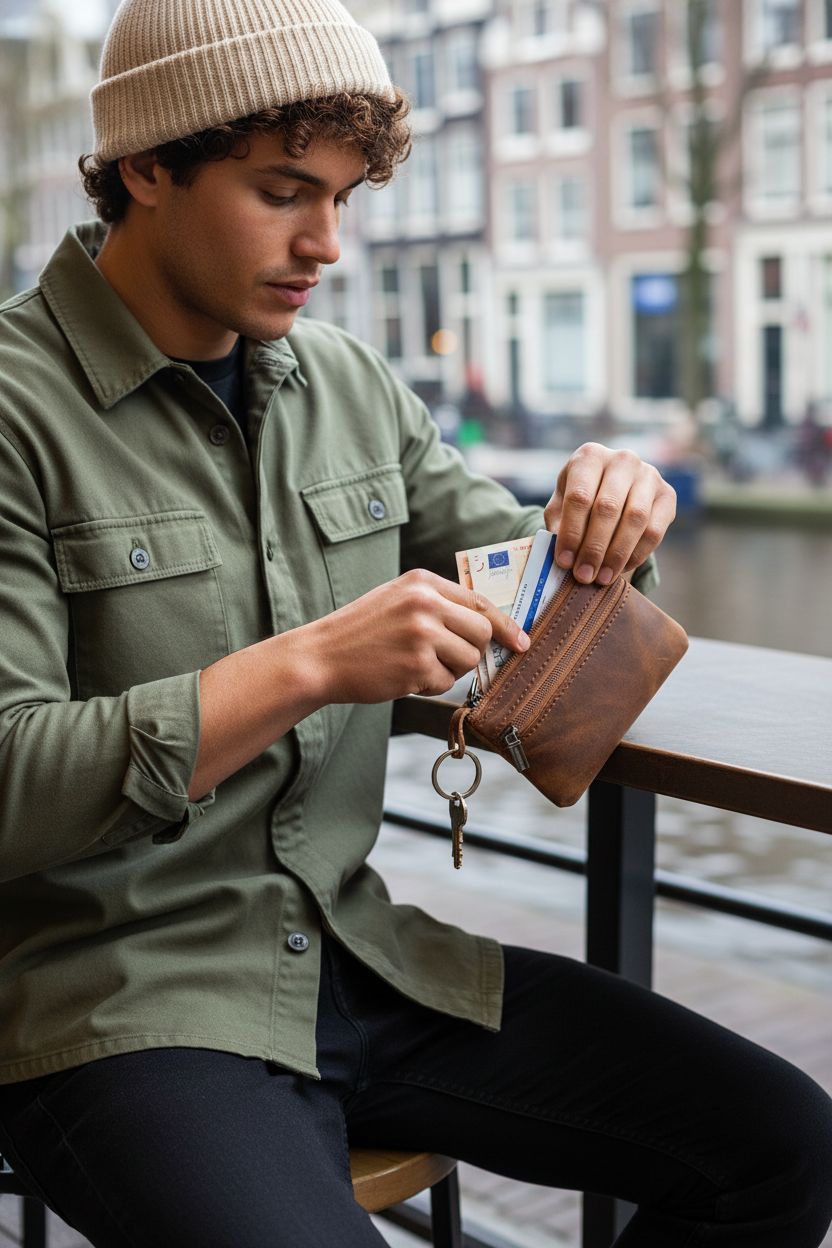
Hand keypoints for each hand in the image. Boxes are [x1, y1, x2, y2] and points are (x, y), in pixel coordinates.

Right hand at [303, 569, 529, 703]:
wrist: (320, 657)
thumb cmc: (361, 632)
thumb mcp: (398, 600)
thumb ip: (438, 604)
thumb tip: (488, 625)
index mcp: (422, 581)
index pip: (480, 601)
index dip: (507, 625)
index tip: (522, 642)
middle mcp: (425, 603)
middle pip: (482, 632)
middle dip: (472, 650)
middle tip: (445, 656)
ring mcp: (421, 634)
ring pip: (469, 659)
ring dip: (449, 669)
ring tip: (415, 663)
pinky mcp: (416, 666)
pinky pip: (445, 682)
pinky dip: (428, 685)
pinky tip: (402, 675)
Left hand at [544, 443, 676, 584]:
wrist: (612, 487)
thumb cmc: (580, 498)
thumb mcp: (561, 505)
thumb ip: (559, 526)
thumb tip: (564, 557)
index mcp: (590, 456)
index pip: (580, 496)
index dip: (571, 533)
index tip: (564, 562)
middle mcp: (622, 460)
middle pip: (608, 508)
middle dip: (594, 547)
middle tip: (584, 575)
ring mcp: (648, 474)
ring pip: (635, 519)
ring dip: (617, 554)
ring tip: (602, 578)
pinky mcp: (667, 494)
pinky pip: (654, 530)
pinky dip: (637, 554)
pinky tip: (621, 569)